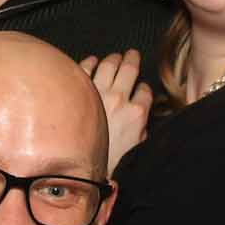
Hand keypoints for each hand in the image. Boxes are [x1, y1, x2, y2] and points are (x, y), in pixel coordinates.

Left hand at [80, 50, 150, 175]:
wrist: (86, 169)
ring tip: (115, 57)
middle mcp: (119, 100)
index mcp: (136, 113)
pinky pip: (86, 68)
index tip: (141, 86)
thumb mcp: (137, 147)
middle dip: (132, 59)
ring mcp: (98, 94)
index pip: (145, 90)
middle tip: (131, 54)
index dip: (144, 86)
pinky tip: (94, 61)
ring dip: (114, 58)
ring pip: (109, 65)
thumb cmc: (110, 162)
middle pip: (129, 69)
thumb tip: (143, 119)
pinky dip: (91, 62)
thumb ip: (142, 128)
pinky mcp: (80, 93)